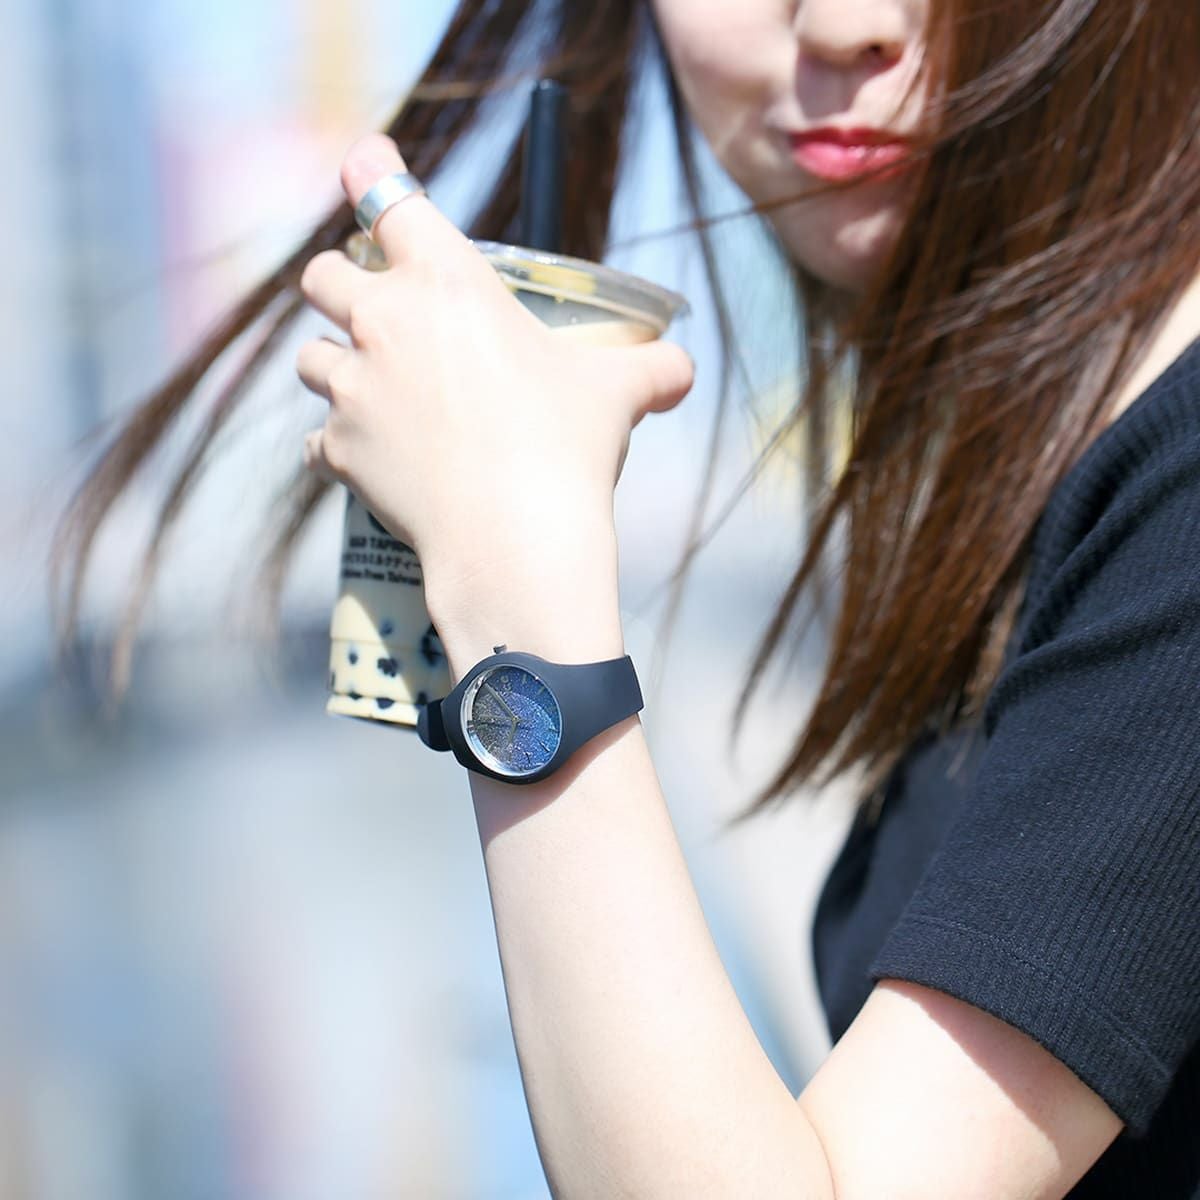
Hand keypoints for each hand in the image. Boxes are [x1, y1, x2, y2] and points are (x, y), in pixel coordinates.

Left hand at [296, 134, 694, 627]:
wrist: (514, 537)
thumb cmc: (565, 447)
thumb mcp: (617, 395)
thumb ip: (651, 370)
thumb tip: (682, 371)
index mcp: (446, 281)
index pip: (387, 196)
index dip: (370, 170)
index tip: (364, 163)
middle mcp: (384, 322)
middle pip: (322, 275)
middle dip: (339, 284)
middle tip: (370, 308)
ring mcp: (352, 387)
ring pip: (308, 357)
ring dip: (333, 365)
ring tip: (368, 388)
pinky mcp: (338, 450)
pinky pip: (316, 439)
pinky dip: (338, 446)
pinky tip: (368, 459)